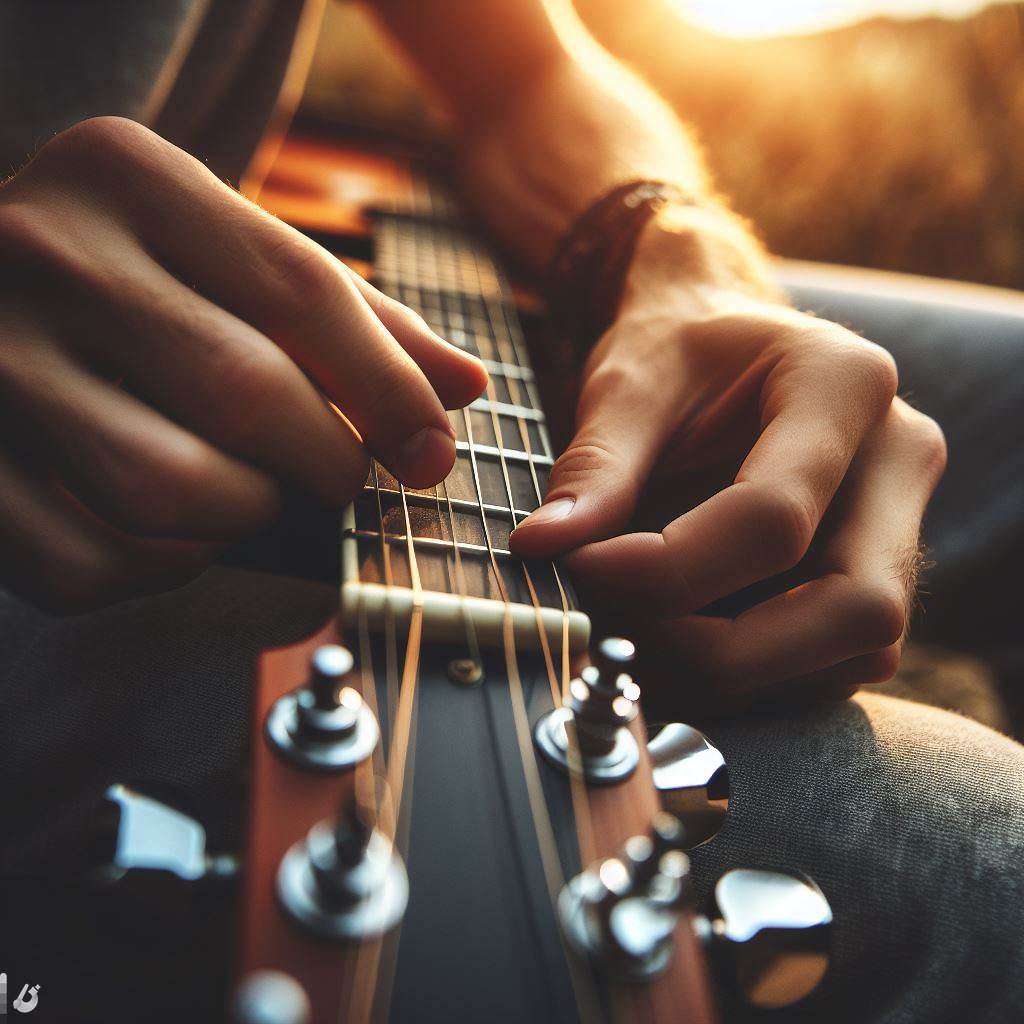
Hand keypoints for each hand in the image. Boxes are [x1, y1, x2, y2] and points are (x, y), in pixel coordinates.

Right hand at [0, 117, 486, 610]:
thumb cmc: (141, 282)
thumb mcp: (237, 261)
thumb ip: (355, 320)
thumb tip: (465, 388)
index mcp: (130, 175)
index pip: (304, 291)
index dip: (391, 391)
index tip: (430, 455)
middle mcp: (41, 249)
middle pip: (246, 394)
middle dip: (326, 467)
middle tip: (337, 483)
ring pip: (168, 488)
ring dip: (245, 519)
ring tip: (254, 500)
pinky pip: (88, 564)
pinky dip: (162, 571)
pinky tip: (179, 534)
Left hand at [511, 215, 945, 710]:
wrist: (718, 348)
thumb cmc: (675, 351)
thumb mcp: (627, 381)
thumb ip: (594, 465)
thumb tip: (541, 549)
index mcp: (845, 384)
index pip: (773, 518)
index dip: (667, 570)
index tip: (579, 570)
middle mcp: (897, 459)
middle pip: (857, 607)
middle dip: (729, 649)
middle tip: (626, 630)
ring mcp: (899, 523)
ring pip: (858, 650)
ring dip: (745, 672)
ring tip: (644, 635)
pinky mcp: (875, 572)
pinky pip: (838, 660)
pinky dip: (759, 674)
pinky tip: (683, 644)